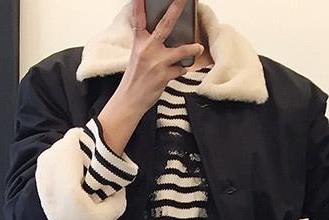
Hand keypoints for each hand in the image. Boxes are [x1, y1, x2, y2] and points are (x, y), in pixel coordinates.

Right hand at [98, 1, 207, 156]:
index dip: (139, 5)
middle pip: (165, 25)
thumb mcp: (137, 55)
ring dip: (191, 49)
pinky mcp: (164, 76)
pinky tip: (180, 70)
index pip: (138, 19)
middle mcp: (148, 49)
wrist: (130, 100)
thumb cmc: (135, 77)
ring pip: (180, 51)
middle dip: (176, 9)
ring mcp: (157, 62)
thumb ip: (148, 43)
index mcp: (139, 42)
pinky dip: (181, 69)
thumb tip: (164, 34)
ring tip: (199, 47)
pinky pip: (180, 69)